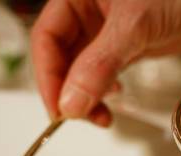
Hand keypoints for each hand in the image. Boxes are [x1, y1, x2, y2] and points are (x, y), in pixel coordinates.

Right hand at [31, 0, 180, 125]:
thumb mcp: (134, 25)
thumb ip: (99, 65)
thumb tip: (70, 104)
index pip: (46, 39)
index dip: (48, 76)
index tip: (59, 110)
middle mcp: (89, 12)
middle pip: (60, 56)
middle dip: (66, 90)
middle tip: (79, 118)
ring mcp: (108, 30)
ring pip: (81, 67)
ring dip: (85, 94)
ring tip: (100, 115)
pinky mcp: (129, 45)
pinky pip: (103, 72)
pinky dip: (103, 90)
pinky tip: (112, 98)